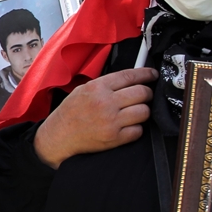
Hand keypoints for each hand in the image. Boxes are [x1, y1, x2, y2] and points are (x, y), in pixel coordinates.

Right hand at [33, 67, 157, 168]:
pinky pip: (138, 130)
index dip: (146, 74)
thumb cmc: (70, 113)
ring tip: (134, 112)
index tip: (152, 75)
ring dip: (142, 111)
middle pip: (142, 93)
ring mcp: (111, 121)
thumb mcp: (82, 90)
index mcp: (97, 87)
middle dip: (147, 93)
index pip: (130, 76)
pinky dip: (135, 128)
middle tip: (144, 96)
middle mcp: (105, 103)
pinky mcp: (114, 138)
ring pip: (144, 112)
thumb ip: (106, 84)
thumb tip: (130, 79)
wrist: (59, 136)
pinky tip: (127, 126)